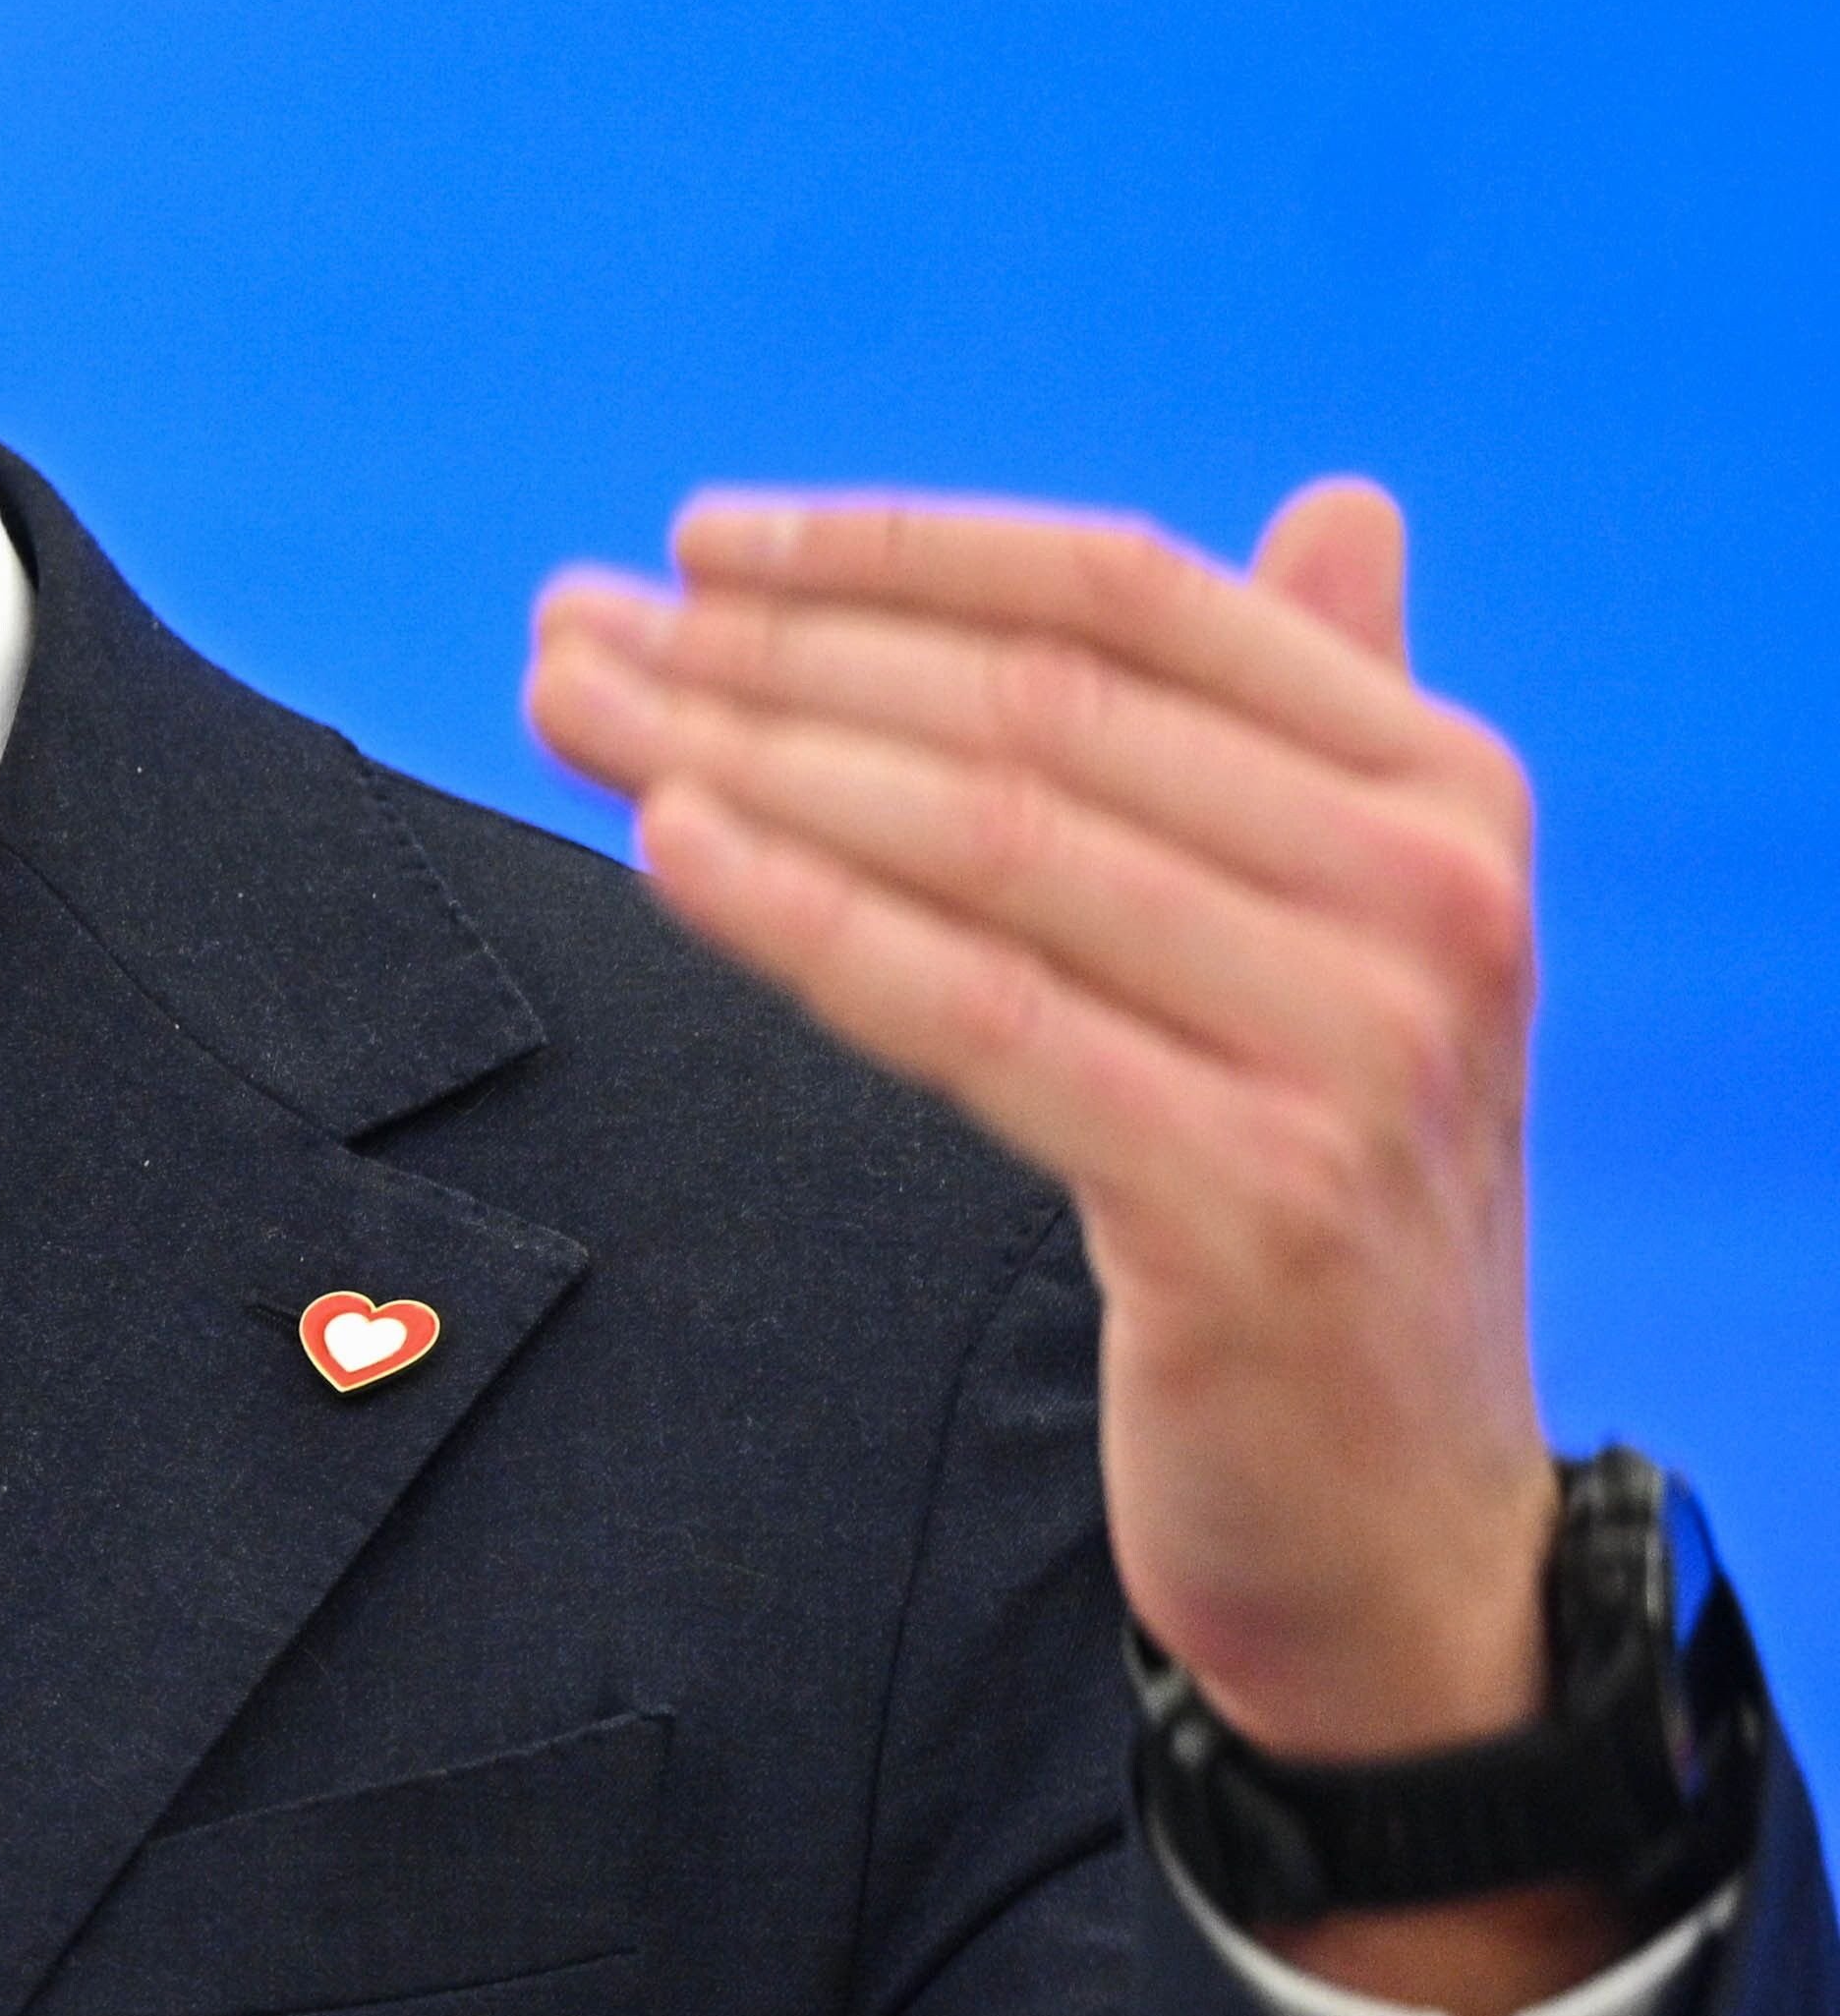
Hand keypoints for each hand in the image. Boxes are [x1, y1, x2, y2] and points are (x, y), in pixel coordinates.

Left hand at [526, 481, 1619, 2015]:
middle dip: (766, 656)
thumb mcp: (1354, 937)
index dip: (889, 553)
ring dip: (745, 759)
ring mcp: (1352, 1053)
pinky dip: (809, 915)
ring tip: (573, 711)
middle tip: (571, 630)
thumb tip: (1345, 501)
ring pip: (986, 843)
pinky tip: (667, 846)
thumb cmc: (1321, 1181)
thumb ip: (1322, 721)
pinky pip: (978, 1016)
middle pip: (1027, 710)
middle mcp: (1426, 898)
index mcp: (1446, 790)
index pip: (1124, 595)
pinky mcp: (1251, 1203)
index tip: (692, 542)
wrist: (1396, 1514)